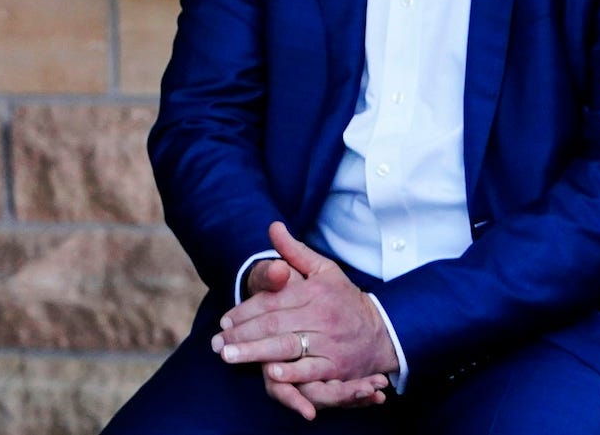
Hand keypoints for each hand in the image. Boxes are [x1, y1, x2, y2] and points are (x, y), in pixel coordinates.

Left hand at [213, 223, 397, 418]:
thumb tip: (273, 227)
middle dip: (242, 335)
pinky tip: (271, 373)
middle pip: (274, 325)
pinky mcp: (337, 366)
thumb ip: (295, 252)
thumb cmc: (344, 299)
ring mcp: (329, 342)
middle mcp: (320, 316)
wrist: (383, 332)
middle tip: (216, 344)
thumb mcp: (324, 270)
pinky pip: (312, 370)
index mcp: (313, 292)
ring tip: (229, 357)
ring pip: (287, 346)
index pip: (272, 301)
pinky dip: (292, 372)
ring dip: (255, 352)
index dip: (245, 311)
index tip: (224, 321)